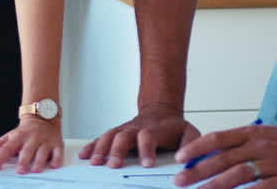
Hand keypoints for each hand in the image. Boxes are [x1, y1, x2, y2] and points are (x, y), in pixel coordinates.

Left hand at [0, 116, 64, 173]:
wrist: (43, 115)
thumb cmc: (26, 131)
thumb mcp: (11, 135)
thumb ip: (1, 144)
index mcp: (19, 137)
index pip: (7, 148)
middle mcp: (32, 138)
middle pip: (27, 150)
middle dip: (23, 161)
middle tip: (20, 171)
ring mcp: (45, 141)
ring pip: (43, 152)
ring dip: (39, 161)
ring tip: (35, 170)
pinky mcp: (57, 143)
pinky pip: (58, 152)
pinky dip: (57, 160)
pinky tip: (53, 166)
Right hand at [78, 104, 200, 168]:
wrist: (160, 111)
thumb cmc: (173, 128)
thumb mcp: (189, 132)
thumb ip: (191, 144)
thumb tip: (188, 159)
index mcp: (154, 130)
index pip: (148, 136)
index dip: (146, 149)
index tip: (146, 164)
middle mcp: (136, 129)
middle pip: (123, 136)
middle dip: (117, 150)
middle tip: (114, 165)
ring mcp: (124, 130)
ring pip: (109, 136)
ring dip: (101, 149)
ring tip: (95, 163)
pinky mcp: (116, 134)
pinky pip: (101, 138)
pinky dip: (92, 146)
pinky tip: (84, 155)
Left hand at [173, 123, 276, 188]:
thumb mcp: (258, 135)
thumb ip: (236, 144)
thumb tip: (206, 156)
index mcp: (250, 133)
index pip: (217, 138)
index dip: (196, 148)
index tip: (179, 159)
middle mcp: (259, 146)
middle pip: (223, 159)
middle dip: (198, 171)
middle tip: (179, 181)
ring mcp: (273, 164)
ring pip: (239, 174)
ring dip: (216, 185)